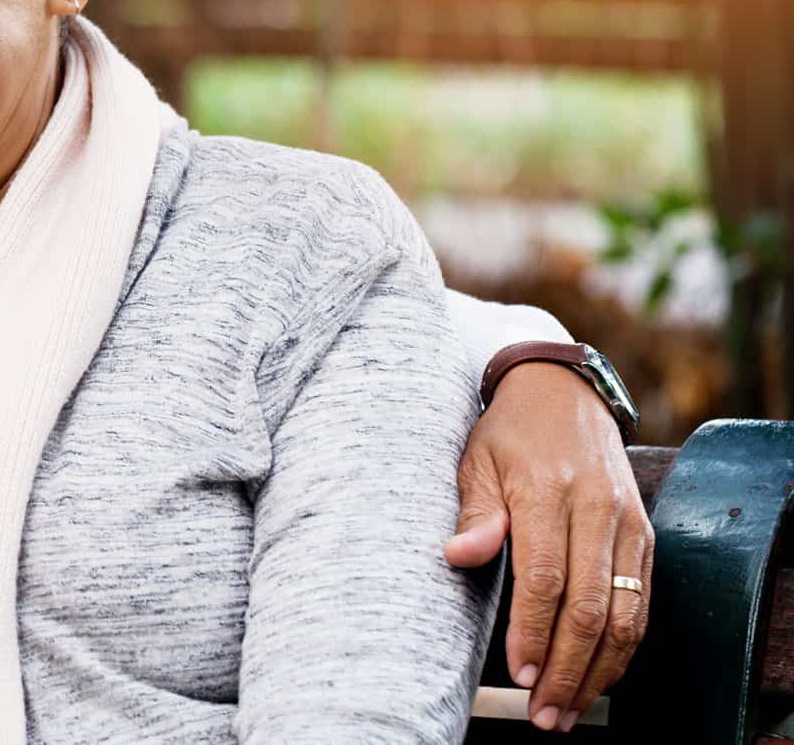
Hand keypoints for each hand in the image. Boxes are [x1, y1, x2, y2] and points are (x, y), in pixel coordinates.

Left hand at [443, 364, 652, 732]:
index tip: (519, 673)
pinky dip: (624, 646)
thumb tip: (459, 556)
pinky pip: (642, 602)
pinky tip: (599, 675)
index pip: (546, 578)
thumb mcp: (476, 460)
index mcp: (547, 492)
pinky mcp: (646, 535)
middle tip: (544, 713)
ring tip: (568, 709)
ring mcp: (628, 524)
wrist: (563, 393)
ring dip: (599, 670)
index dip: (535, 631)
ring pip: (625, 614)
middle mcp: (597, 510)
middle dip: (567, 668)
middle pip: (590, 607)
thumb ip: (474, 513)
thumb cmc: (507, 434)